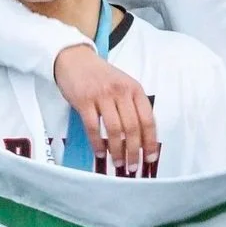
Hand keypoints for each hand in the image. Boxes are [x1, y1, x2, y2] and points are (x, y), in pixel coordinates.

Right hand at [53, 42, 158, 173]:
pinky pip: (93, 127)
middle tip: (132, 167)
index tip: (150, 158)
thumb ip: (132, 107)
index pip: (148, 119)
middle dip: (134, 151)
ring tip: (117, 164)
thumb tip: (140, 140)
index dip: (150, 142)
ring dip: (117, 151)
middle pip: (132, 127)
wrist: (75, 59)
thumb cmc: (101, 77)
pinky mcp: (84, 100)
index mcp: (135, 89)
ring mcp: (102, 95)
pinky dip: (97, 143)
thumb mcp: (123, 86)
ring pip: (114, 129)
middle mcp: (121, 91)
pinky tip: (100, 153)